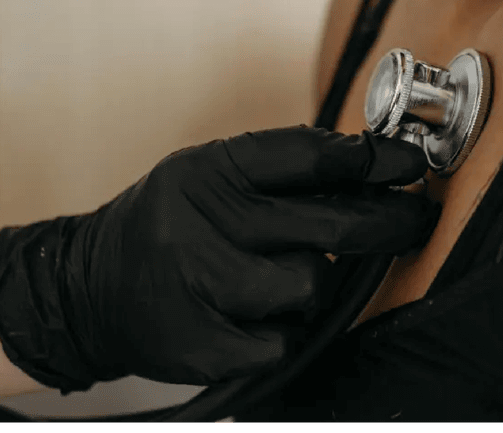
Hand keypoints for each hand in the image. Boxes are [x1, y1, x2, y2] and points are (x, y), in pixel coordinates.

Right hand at [0, 126, 439, 391]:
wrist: (88, 288)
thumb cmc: (168, 225)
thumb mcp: (207, 177)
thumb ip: (277, 173)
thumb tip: (371, 166)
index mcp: (206, 172)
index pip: (309, 156)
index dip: (370, 159)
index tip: (407, 162)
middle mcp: (200, 224)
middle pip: (329, 226)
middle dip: (386, 222)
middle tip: (414, 219)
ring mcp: (201, 288)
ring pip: (311, 286)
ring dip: (313, 282)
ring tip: (280, 275)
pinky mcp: (204, 346)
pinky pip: (286, 339)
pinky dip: (283, 329)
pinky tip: (255, 315)